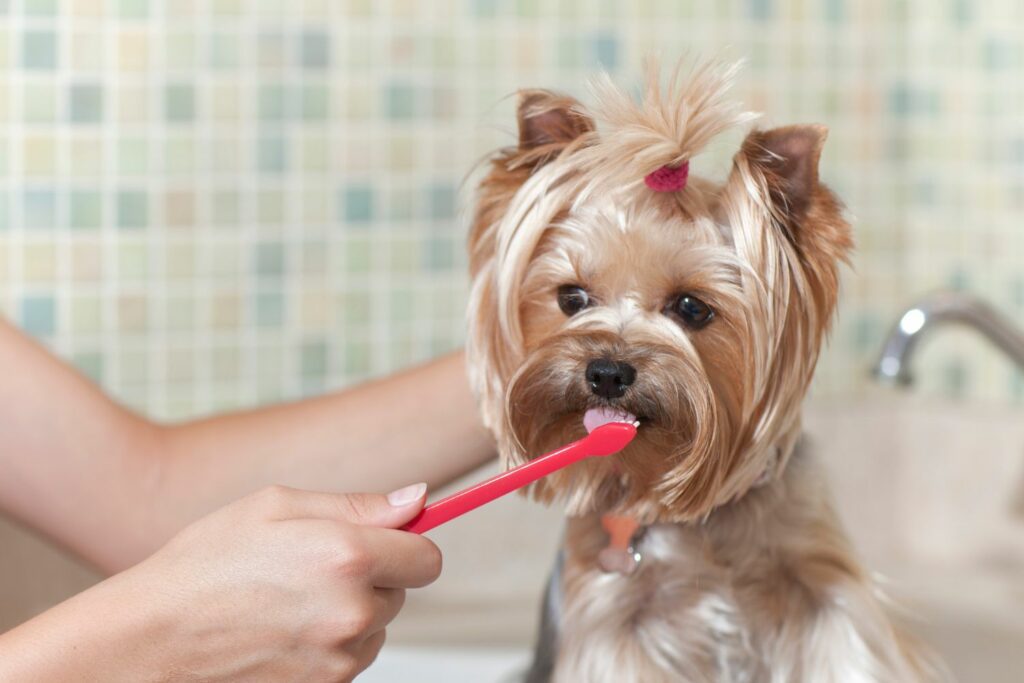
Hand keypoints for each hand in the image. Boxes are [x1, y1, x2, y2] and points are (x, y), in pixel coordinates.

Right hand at [0, 483, 439, 681]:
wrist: (149, 639)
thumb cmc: (204, 564)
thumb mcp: (277, 506)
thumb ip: (359, 505)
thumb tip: (418, 499)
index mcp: (347, 557)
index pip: (427, 558)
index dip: (409, 545)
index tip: (390, 541)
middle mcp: (351, 613)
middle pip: (402, 593)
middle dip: (373, 577)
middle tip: (314, 566)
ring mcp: (337, 659)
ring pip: (376, 628)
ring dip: (352, 613)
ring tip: (291, 599)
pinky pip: (350, 659)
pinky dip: (331, 645)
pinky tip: (285, 630)